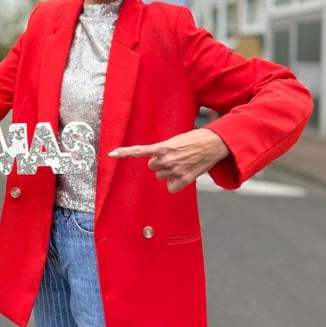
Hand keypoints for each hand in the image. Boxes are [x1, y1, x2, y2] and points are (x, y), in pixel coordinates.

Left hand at [108, 128, 229, 192]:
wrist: (214, 144)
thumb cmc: (195, 139)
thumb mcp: (176, 140)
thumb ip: (163, 151)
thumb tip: (156, 162)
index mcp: (163, 147)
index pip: (139, 151)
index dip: (124, 152)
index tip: (111, 154)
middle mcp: (166, 160)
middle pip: (152, 167)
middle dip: (160, 163)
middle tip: (174, 156)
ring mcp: (175, 171)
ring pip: (161, 176)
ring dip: (168, 172)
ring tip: (182, 163)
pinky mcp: (184, 180)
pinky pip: (171, 187)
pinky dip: (175, 184)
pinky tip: (183, 175)